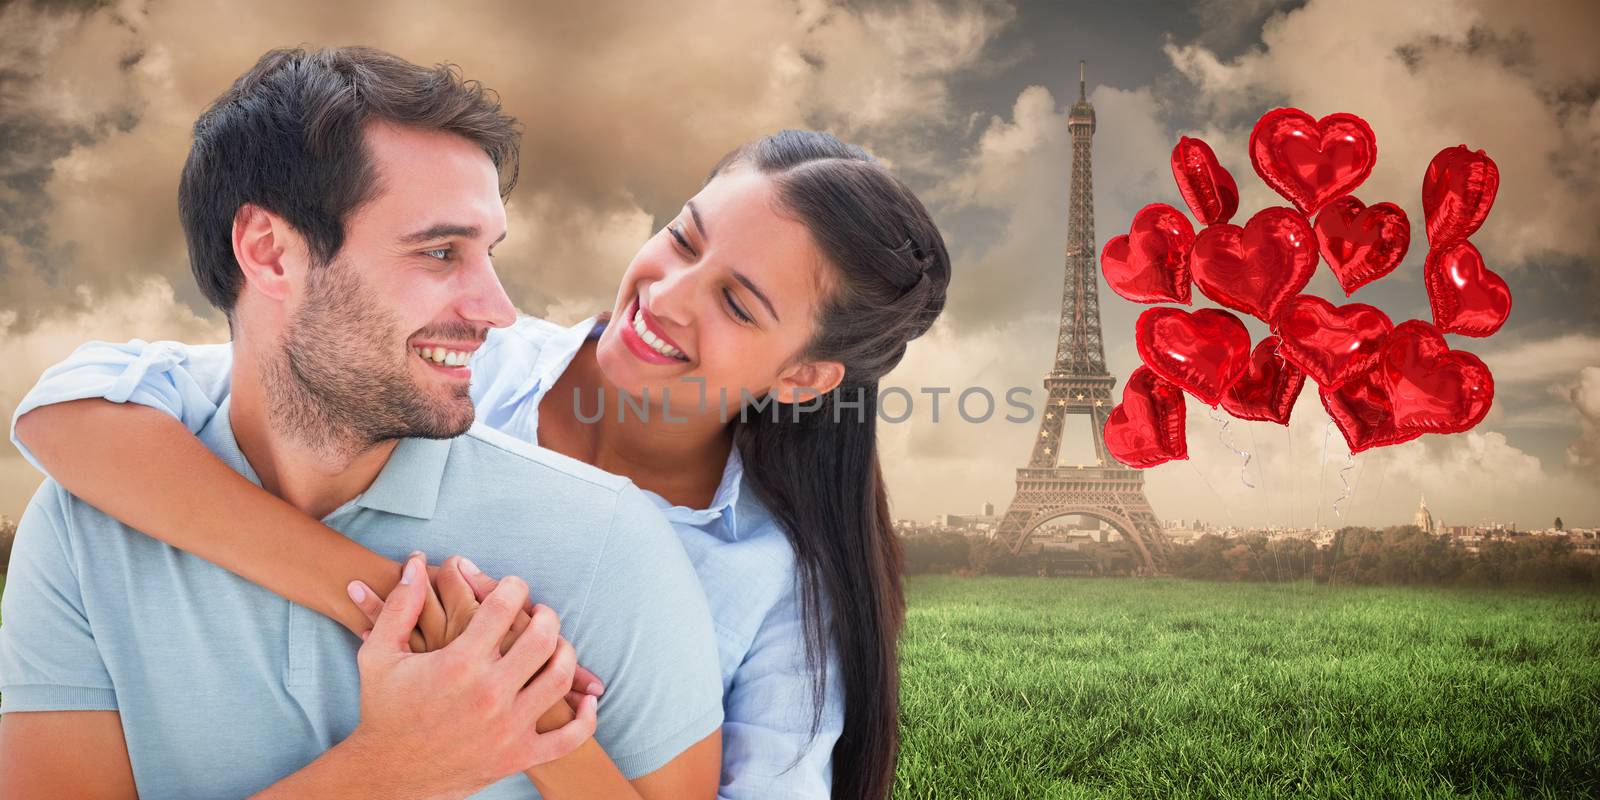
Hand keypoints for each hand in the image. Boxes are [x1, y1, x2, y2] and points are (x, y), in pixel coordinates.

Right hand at [345, 552, 597, 794]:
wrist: (388, 773)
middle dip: (545, 615)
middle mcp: (488, 695)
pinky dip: (586, 718)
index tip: (512, 585)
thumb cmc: (384, 709)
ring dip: (564, 653)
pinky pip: (569, 738)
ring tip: (554, 644)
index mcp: (458, 664)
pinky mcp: (518, 757)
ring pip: (559, 679)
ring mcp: (507, 729)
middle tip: (539, 611)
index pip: (503, 608)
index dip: (513, 586)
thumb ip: (401, 606)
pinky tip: (585, 700)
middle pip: (541, 639)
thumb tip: (416, 562)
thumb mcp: (379, 654)